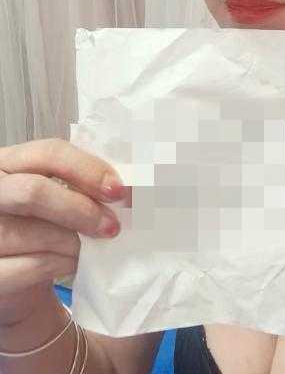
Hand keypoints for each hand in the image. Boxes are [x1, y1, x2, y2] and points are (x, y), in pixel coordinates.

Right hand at [0, 137, 128, 327]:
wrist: (14, 276)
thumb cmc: (40, 226)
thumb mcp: (57, 196)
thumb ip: (81, 184)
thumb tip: (130, 187)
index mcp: (9, 162)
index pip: (48, 152)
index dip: (87, 168)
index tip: (119, 190)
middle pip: (32, 191)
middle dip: (80, 209)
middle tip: (112, 227)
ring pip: (29, 232)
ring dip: (72, 243)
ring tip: (90, 249)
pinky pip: (25, 267)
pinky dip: (56, 265)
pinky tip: (71, 265)